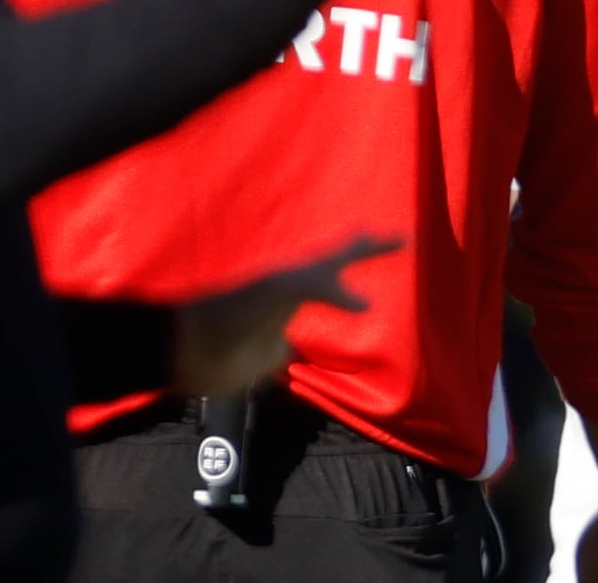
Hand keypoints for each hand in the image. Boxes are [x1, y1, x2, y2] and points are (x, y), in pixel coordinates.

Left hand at [171, 234, 399, 394]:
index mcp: (297, 275)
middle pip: (335, 275)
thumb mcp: (283, 288)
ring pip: (319, 311)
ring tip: (364, 298)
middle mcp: (292, 296)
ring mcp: (281, 324)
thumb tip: (367, 304)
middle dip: (360, 260)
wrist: (193, 346)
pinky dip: (312, 354)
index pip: (343, 255)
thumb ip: (322, 288)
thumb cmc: (236, 310)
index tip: (405, 239)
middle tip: (390, 250)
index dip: (372, 247)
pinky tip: (322, 358)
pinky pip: (298, 354)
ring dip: (339, 303)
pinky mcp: (268, 357)